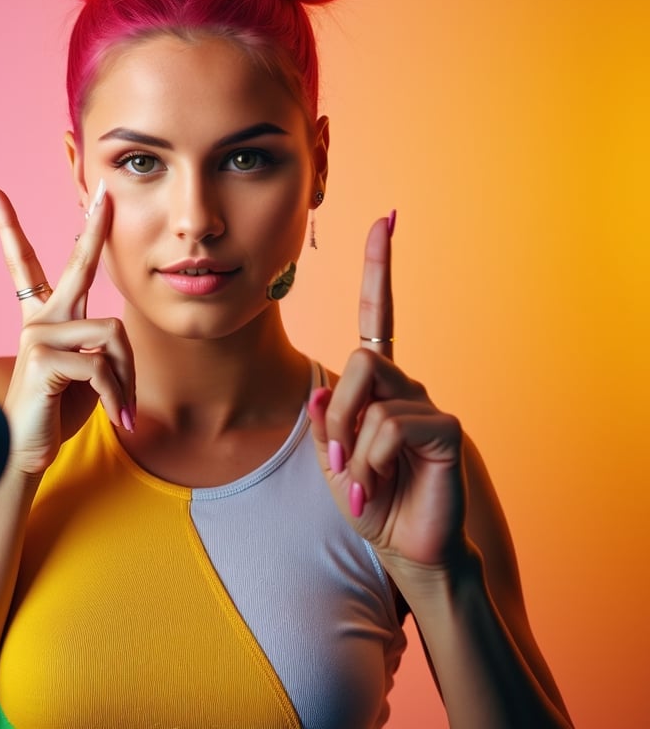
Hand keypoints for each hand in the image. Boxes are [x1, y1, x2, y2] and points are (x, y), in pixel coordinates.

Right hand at [0, 184, 134, 475]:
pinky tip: (115, 415)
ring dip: (127, 376)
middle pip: (75, 264)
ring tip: (122, 407)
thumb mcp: (83, 374)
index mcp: (43, 318)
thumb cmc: (53, 412)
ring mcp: (39, 336)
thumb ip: (98, 350)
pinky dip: (117, 394)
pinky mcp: (45, 358)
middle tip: (102, 190)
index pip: (25, 265)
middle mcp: (39, 319)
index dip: (9, 228)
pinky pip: (102, 366)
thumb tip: (117, 339)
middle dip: (92, 226)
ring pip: (113, 335)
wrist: (21, 454)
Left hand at [307, 214, 466, 573]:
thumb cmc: (370, 498)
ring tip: (359, 479)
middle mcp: (405, 386)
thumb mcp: (332, 456)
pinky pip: (391, 424)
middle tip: (335, 455)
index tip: (386, 219)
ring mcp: (427, 405)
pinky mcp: (446, 431)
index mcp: (378, 385)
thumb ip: (325, 419)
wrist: (404, 547)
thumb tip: (322, 386)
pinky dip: (370, 458)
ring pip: (370, 391)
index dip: (380, 269)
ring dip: (349, 441)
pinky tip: (378, 485)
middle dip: (335, 411)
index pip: (378, 316)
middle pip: (358, 359)